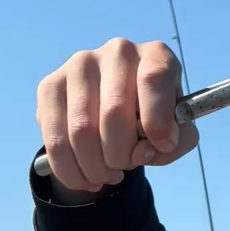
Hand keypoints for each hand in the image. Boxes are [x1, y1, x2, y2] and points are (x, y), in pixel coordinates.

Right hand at [36, 38, 196, 193]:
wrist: (120, 110)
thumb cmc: (156, 119)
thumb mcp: (180, 132)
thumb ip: (175, 142)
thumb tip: (140, 151)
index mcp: (156, 56)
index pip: (154, 80)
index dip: (157, 121)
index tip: (162, 145)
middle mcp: (117, 52)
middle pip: (114, 112)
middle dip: (122, 154)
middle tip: (127, 166)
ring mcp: (79, 65)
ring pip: (81, 128)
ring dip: (97, 166)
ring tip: (108, 175)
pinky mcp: (50, 85)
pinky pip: (54, 137)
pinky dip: (71, 169)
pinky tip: (86, 178)